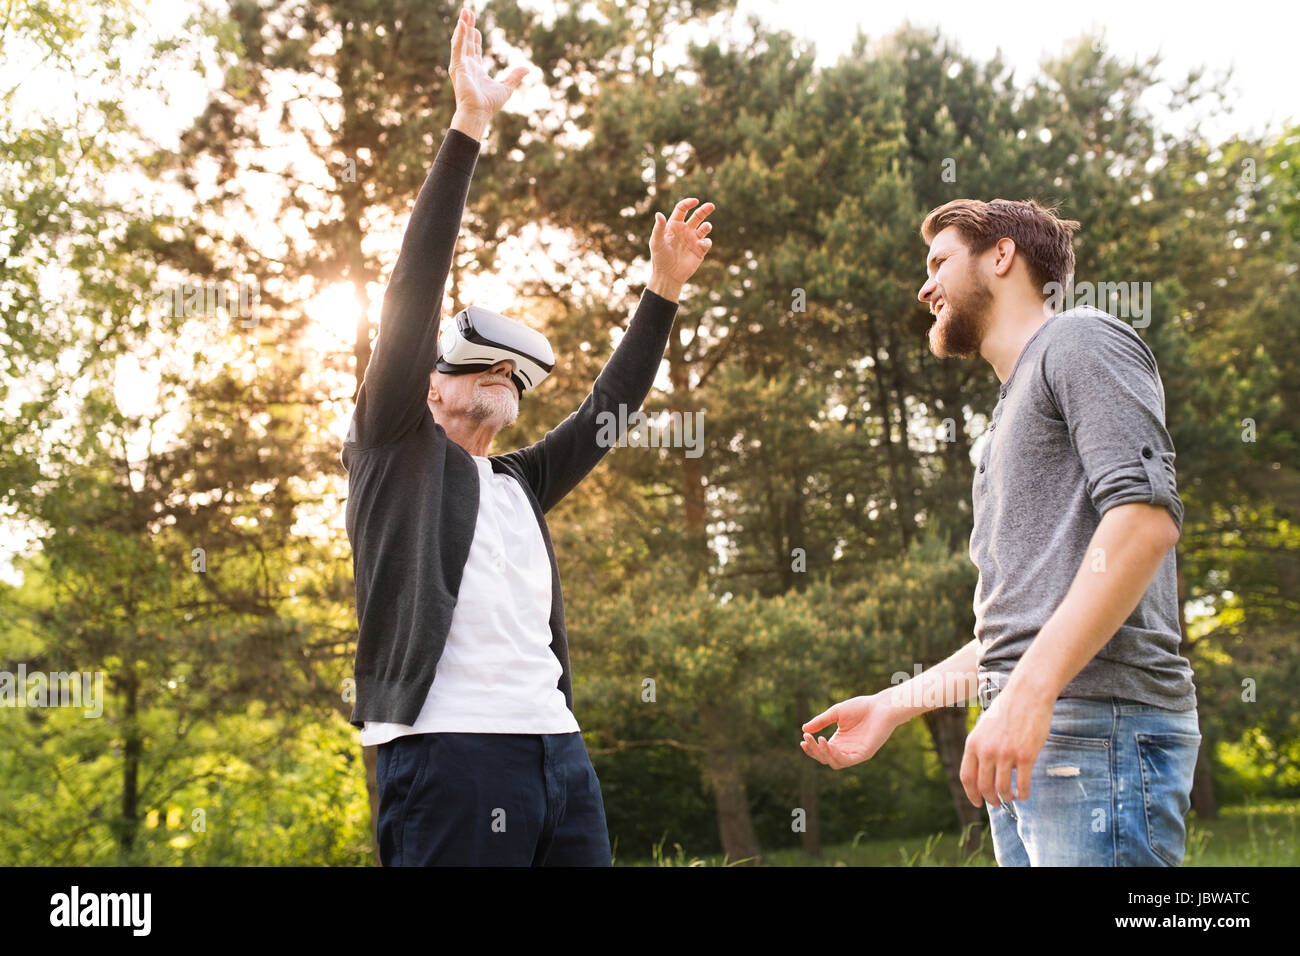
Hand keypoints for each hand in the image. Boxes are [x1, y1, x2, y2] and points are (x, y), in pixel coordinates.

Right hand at [449, 7, 529, 123]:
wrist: (478, 114)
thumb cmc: (489, 104)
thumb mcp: (506, 87)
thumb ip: (515, 76)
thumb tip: (527, 68)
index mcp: (476, 70)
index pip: (474, 48)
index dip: (474, 36)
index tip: (475, 26)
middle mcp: (466, 66)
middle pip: (466, 41)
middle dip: (467, 26)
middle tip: (468, 11)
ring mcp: (461, 66)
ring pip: (461, 40)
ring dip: (463, 26)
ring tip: (465, 12)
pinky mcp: (457, 67)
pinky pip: (457, 47)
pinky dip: (459, 35)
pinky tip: (462, 23)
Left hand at [649, 198, 714, 295]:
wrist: (668, 276)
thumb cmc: (660, 258)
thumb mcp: (657, 242)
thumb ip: (659, 228)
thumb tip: (659, 214)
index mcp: (674, 225)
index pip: (682, 209)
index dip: (688, 203)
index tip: (695, 201)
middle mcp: (685, 230)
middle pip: (697, 216)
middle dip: (705, 210)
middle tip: (711, 206)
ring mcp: (693, 240)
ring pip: (705, 227)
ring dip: (707, 225)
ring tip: (706, 227)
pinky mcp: (700, 250)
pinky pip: (707, 242)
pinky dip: (706, 241)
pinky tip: (701, 245)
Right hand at [800, 694, 902, 768]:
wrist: (881, 706)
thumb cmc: (861, 707)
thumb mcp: (836, 713)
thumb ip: (821, 722)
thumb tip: (803, 729)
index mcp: (839, 741)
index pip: (821, 751)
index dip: (811, 748)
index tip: (803, 739)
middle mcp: (846, 749)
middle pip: (825, 758)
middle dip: (814, 750)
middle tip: (807, 739)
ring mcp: (855, 753)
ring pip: (835, 763)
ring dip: (824, 754)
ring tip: (819, 740)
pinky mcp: (864, 754)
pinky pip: (847, 760)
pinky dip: (836, 755)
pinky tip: (829, 745)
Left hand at [958, 687, 1053, 806]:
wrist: (1027, 694)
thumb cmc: (1007, 709)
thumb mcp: (984, 727)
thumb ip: (981, 747)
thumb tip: (981, 769)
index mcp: (973, 743)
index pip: (967, 777)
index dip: (971, 794)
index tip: (977, 802)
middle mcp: (986, 751)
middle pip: (984, 786)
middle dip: (990, 799)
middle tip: (996, 802)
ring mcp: (1006, 754)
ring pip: (1002, 788)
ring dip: (1006, 798)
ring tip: (1011, 798)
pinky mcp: (1026, 755)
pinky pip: (1023, 784)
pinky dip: (1023, 794)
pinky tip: (1024, 794)